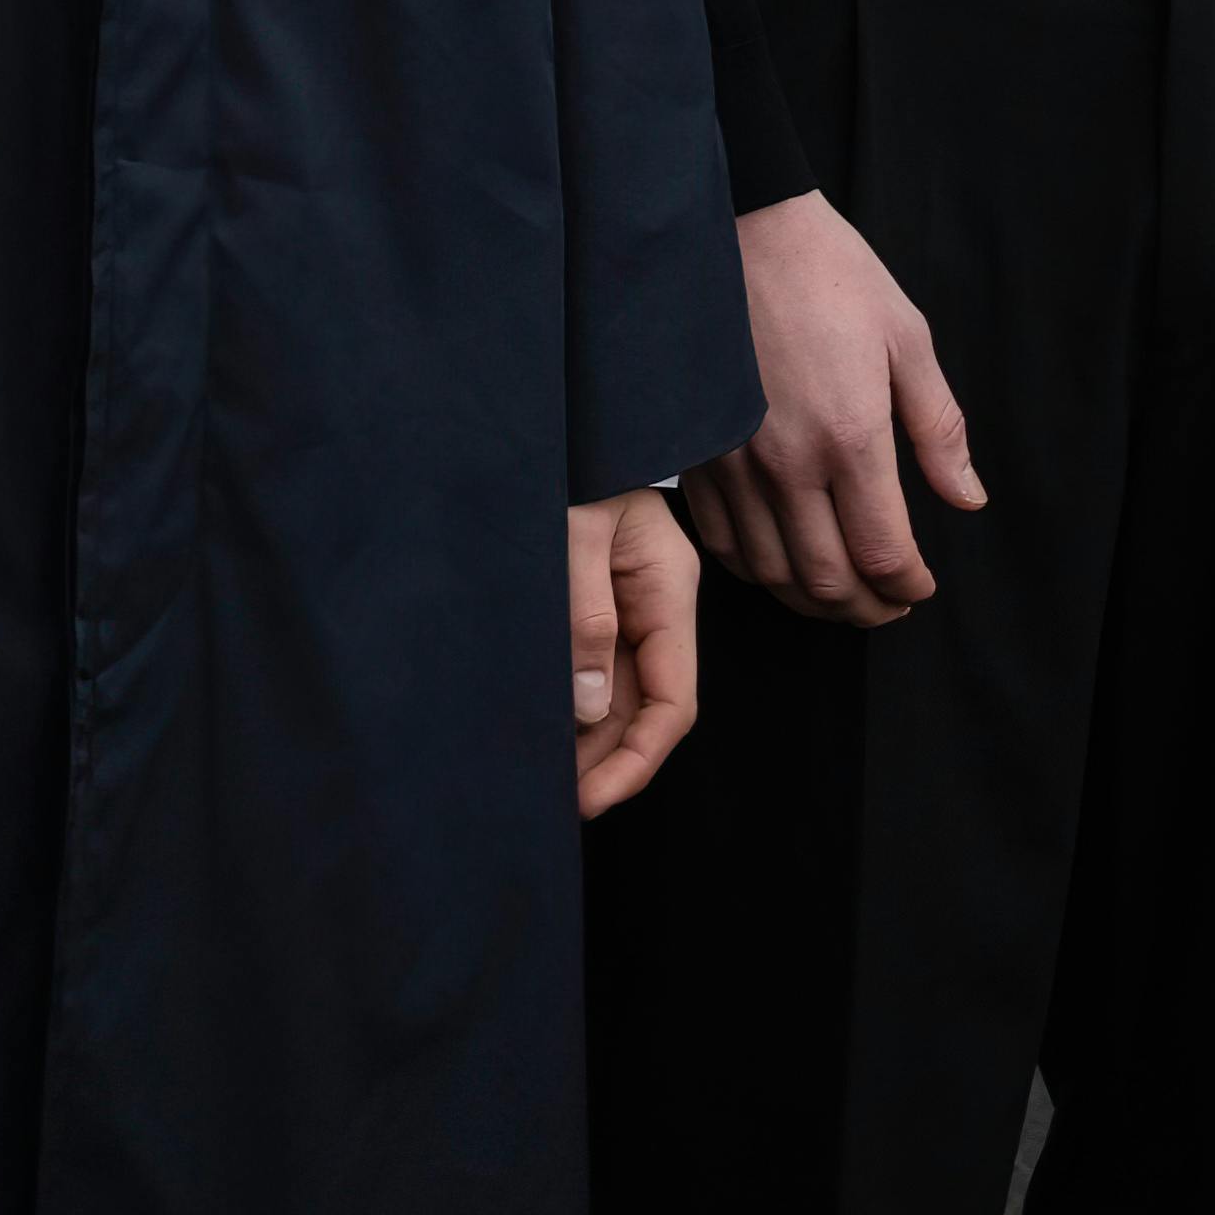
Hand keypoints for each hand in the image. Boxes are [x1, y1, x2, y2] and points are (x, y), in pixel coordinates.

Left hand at [569, 488, 700, 814]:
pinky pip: (593, 671)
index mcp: (668, 584)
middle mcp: (656, 603)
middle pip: (647, 707)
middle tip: (554, 803)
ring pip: (618, 698)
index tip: (591, 799)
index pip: (674, 697)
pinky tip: (540, 732)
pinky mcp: (596, 602)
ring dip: (586, 743)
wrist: (557, 410)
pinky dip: (571, 709)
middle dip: (607, 761)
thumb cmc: (568, 457)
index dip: (638, 758)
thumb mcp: (572, 530)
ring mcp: (627, 605)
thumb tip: (590, 708)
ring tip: (540, 780)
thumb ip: (585, 615)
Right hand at [679, 188, 986, 621]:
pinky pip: (723, 542)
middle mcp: (788, 463)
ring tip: (843, 594)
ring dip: (813, 601)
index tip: (922, 583)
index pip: (882, 552)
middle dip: (867, 607)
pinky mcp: (699, 454)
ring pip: (773, 574)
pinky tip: (782, 563)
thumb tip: (968, 497)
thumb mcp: (907, 337)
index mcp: (849, 435)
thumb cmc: (830, 274)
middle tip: (890, 603)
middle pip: (827, 579)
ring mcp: (735, 463)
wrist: (745, 226)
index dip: (909, 584)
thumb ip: (939, 428)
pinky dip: (758, 571)